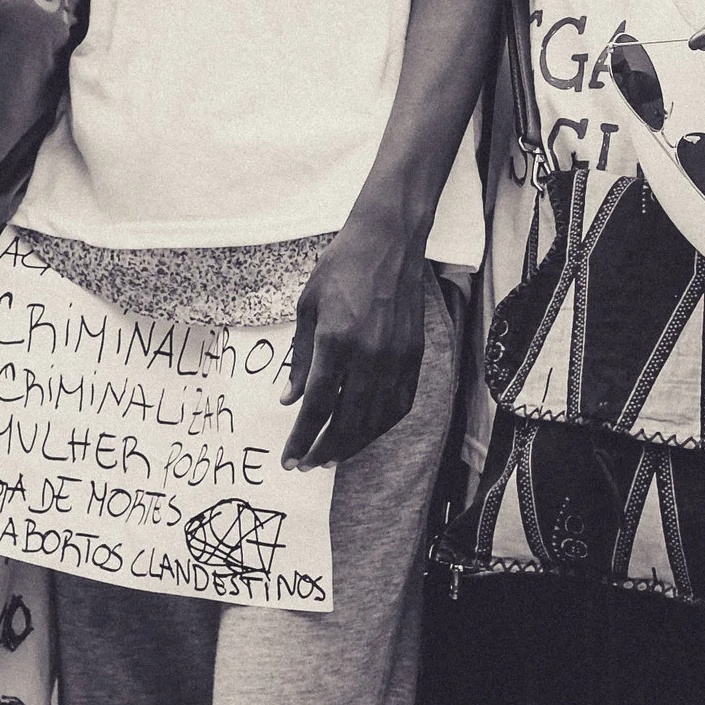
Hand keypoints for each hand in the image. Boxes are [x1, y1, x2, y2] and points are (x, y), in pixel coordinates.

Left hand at [282, 218, 426, 469]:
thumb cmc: (341, 266)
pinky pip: (401, 402)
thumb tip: (290, 399)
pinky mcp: (415, 353)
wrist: (389, 240)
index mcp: (336, 342)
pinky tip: (367, 431)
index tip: (289, 459)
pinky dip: (383, 424)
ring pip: (376, 419)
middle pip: (347, 422)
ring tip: (333, 455)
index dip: (301, 439)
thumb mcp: (307, 307)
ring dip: (354, 444)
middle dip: (324, 450)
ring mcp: (396, 356)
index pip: (317, 406)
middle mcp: (369, 355)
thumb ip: (301, 358)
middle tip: (308, 464)